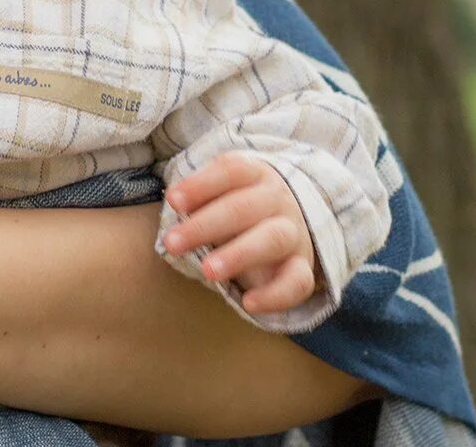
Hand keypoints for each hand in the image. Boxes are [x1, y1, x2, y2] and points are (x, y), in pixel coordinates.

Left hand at [162, 153, 317, 315]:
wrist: (291, 223)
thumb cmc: (240, 207)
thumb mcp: (222, 192)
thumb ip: (199, 196)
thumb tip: (174, 201)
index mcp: (256, 174)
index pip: (231, 171)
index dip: (201, 185)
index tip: (173, 201)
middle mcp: (277, 199)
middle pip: (244, 207)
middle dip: (205, 225)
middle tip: (172, 243)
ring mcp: (293, 233)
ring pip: (273, 238)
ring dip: (238, 254)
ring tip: (207, 271)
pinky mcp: (302, 267)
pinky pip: (297, 281)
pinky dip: (275, 295)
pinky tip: (249, 304)